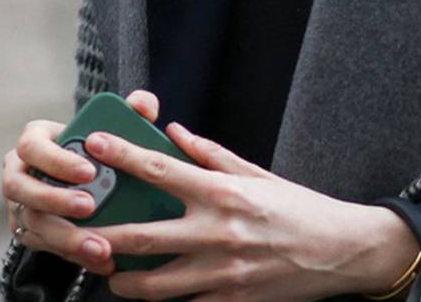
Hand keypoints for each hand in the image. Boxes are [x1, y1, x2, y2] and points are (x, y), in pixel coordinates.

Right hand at [0, 88, 161, 276]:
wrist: (86, 181)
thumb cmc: (97, 149)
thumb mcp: (110, 126)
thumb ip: (130, 110)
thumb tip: (143, 104)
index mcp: (34, 142)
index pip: (32, 146)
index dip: (56, 160)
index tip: (89, 171)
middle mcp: (19, 173)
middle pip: (20, 189)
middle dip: (54, 200)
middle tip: (89, 207)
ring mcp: (21, 205)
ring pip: (32, 224)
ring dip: (65, 237)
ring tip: (100, 246)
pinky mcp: (30, 233)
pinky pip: (46, 248)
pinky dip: (75, 256)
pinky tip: (103, 260)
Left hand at [89, 120, 418, 300]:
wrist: (342, 252)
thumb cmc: (299, 208)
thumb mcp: (256, 173)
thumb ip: (210, 155)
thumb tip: (173, 133)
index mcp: (223, 193)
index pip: (161, 170)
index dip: (123, 155)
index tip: (95, 143)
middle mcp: (219, 232)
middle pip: (143, 237)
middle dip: (103, 236)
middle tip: (78, 233)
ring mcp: (224, 273)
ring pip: (156, 285)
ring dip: (124, 281)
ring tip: (111, 274)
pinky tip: (151, 294)